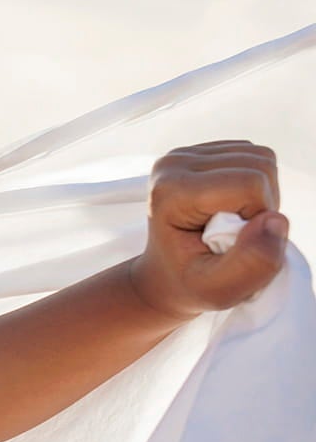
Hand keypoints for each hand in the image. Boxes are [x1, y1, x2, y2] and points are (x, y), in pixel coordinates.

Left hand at [130, 140, 287, 319]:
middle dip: (261, 206)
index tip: (230, 244)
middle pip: (259, 165)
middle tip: (234, 236)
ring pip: (261, 158)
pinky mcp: (201, 151)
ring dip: (261, 197)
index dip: (258, 220)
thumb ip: (250, 263)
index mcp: (170, 191)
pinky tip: (232, 209)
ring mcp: (185, 154)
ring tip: (232, 224)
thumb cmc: (190, 285)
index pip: (250, 184)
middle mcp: (173, 164)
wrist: (167, 275)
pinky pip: (254, 157)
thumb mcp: (219, 290)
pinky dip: (256, 187)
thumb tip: (275, 221)